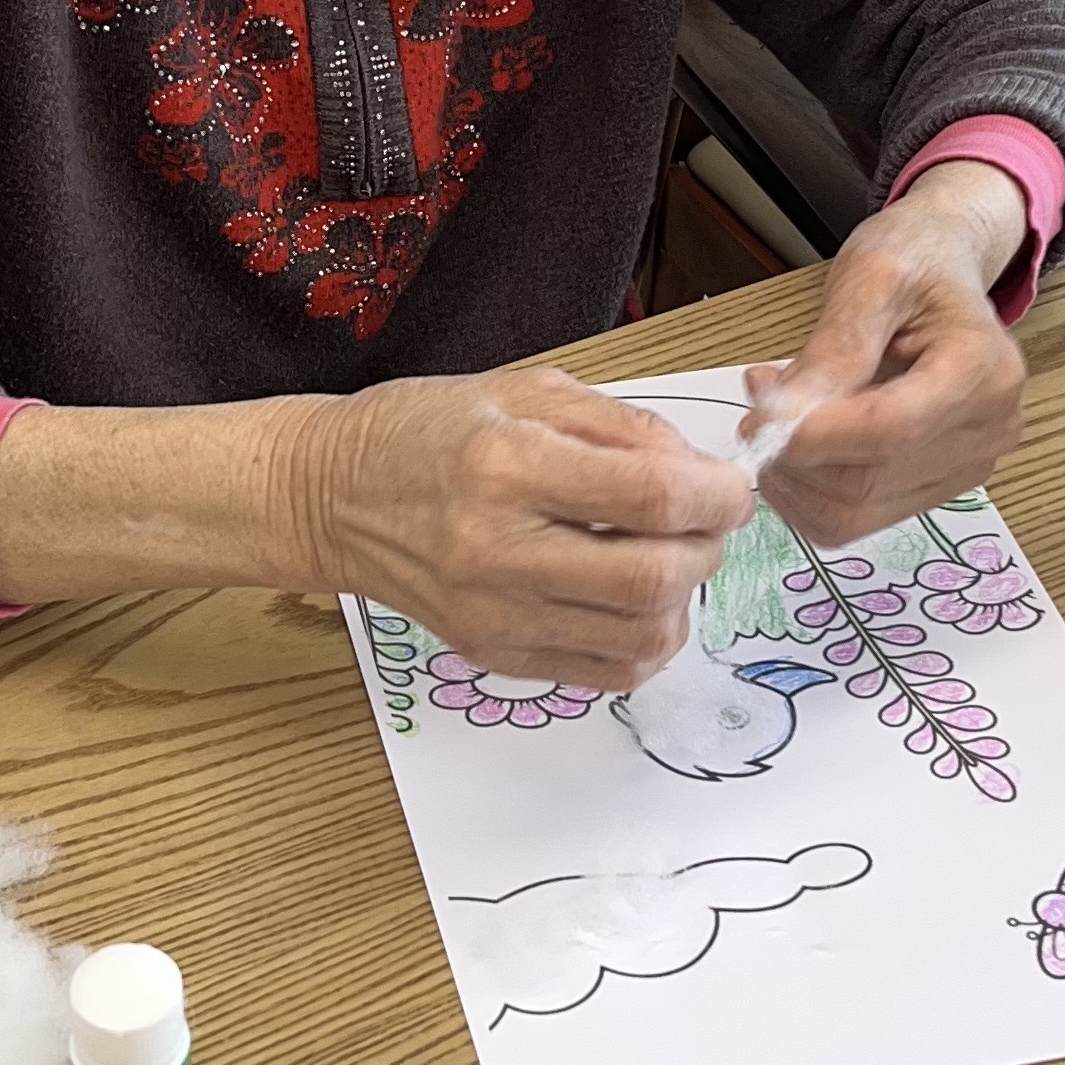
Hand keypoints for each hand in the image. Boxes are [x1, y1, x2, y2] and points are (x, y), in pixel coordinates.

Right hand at [291, 367, 753, 689]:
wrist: (332, 496)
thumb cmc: (427, 431)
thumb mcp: (524, 391)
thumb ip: (621, 427)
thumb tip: (702, 473)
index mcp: (508, 464)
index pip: (651, 496)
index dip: (718, 494)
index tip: (732, 486)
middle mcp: (498, 548)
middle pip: (654, 578)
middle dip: (709, 548)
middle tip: (707, 523)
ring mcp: (493, 613)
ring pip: (640, 637)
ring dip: (683, 600)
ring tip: (667, 559)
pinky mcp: (492, 654)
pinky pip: (605, 673)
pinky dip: (644, 641)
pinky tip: (631, 601)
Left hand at [744, 161, 1028, 546]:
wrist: (947, 266)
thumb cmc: (915, 259)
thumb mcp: (869, 277)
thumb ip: (832, 351)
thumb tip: (783, 416)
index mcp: (984, 371)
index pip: (889, 431)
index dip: (812, 435)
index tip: (757, 415)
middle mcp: (988, 432)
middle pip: (868, 482)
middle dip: (794, 454)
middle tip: (759, 400)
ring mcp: (967, 467)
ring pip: (855, 513)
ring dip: (794, 477)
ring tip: (778, 414)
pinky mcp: (937, 487)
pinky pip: (857, 518)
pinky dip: (809, 490)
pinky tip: (801, 441)